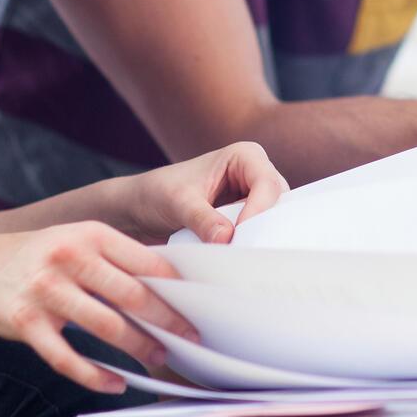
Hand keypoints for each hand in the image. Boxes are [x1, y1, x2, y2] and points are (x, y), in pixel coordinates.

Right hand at [0, 220, 189, 393]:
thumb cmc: (43, 256)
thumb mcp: (80, 240)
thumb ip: (118, 257)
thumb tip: (171, 284)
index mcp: (91, 234)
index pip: (145, 261)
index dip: (176, 287)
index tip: (198, 305)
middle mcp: (69, 258)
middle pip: (132, 295)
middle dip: (167, 321)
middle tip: (189, 337)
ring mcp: (46, 291)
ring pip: (105, 327)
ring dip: (138, 347)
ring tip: (158, 357)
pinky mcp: (26, 324)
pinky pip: (67, 358)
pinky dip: (95, 376)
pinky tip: (115, 383)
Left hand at [122, 140, 289, 243]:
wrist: (140, 209)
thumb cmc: (157, 193)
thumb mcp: (177, 203)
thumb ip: (202, 219)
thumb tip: (227, 239)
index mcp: (244, 156)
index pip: (267, 184)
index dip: (259, 211)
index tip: (239, 238)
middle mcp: (255, 173)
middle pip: (276, 202)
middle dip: (262, 227)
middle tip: (247, 254)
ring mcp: (253, 197)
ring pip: (272, 221)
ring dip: (256, 239)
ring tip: (241, 259)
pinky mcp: (246, 219)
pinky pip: (259, 233)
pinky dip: (250, 246)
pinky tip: (238, 260)